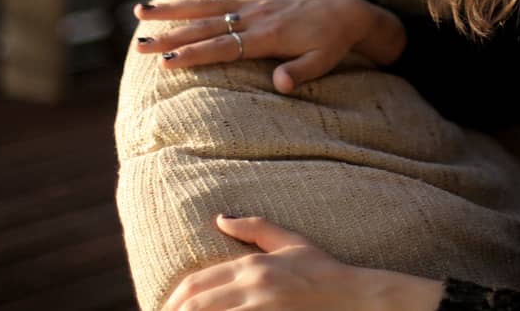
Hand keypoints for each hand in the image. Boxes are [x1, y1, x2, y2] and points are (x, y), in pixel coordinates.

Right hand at [134, 0, 371, 93]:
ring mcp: (252, 1)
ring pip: (205, 5)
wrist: (344, 11)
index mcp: (269, 35)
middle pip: (206, 27)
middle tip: (140, 46)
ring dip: (173, 9)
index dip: (194, 55)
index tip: (166, 61)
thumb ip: (300, 73)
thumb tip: (280, 86)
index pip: (223, 47)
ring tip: (140, 12)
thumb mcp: (322, 63)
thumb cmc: (331, 43)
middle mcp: (256, 15)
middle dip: (171, 37)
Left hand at [161, 214, 444, 310]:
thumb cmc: (323, 270)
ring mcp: (262, 309)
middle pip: (197, 304)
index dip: (174, 298)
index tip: (165, 307)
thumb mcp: (291, 242)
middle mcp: (254, 287)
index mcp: (254, 265)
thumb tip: (220, 218)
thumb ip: (255, 228)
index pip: (198, 283)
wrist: (355, 297)